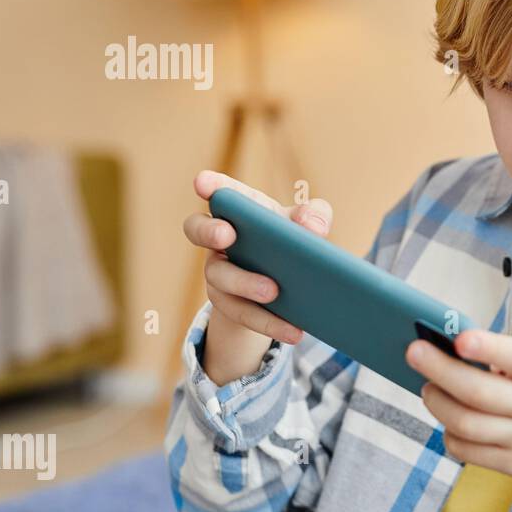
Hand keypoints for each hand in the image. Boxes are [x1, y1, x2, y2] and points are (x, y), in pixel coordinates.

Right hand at [182, 170, 333, 345]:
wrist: (286, 287)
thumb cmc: (292, 242)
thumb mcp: (307, 227)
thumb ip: (314, 216)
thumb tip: (312, 227)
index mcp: (242, 211)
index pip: (222, 194)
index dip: (211, 185)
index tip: (202, 182)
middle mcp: (220, 238)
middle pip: (198, 229)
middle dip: (209, 230)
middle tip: (227, 235)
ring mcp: (219, 272)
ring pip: (219, 277)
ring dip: (245, 283)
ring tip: (274, 292)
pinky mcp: (228, 304)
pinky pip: (242, 314)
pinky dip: (269, 322)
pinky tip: (295, 329)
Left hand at [405, 330, 511, 496]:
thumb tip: (456, 353)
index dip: (488, 349)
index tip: (459, 338)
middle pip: (478, 393)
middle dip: (438, 370)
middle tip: (413, 351)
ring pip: (465, 423)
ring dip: (437, 402)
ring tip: (427, 387)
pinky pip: (467, 450)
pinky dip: (449, 432)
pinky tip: (447, 417)